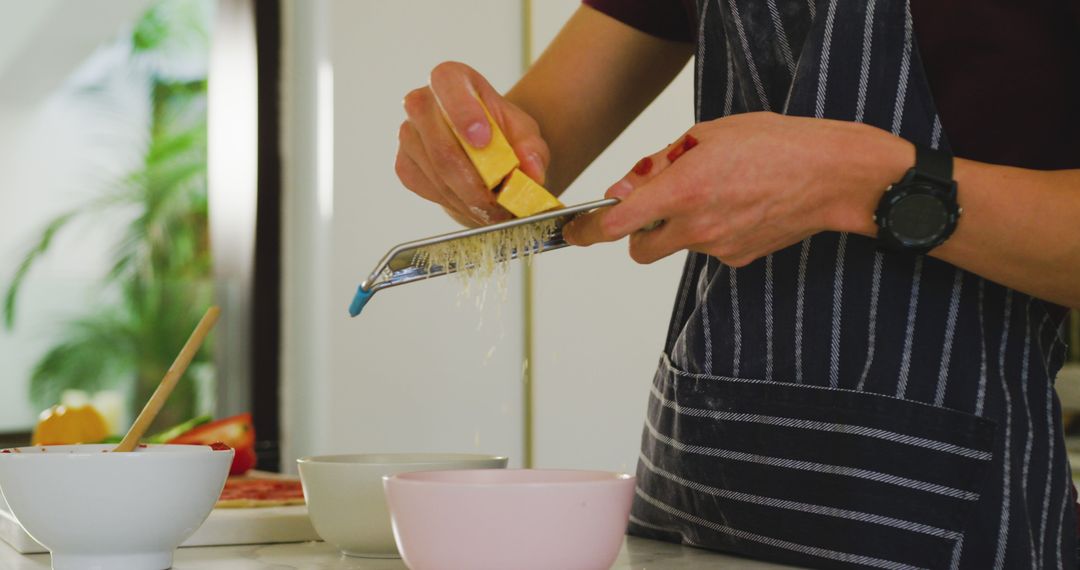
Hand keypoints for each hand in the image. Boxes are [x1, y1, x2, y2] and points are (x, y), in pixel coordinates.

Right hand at [396, 62, 550, 225]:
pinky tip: (474, 204)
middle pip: (439, 142)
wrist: (487, 155)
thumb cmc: (503, 135)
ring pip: (436, 172)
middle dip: (472, 180)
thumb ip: (532, 149)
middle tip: (498, 201)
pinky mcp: (404, 164)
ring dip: (468, 198)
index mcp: (453, 79)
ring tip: (496, 209)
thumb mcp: (526, 135)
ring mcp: (409, 134)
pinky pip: (428, 188)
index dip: (462, 111)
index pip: (447, 82)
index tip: (484, 140)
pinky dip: (455, 203)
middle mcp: (423, 102)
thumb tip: (532, 171)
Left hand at [562, 112, 910, 264]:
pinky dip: (711, 232)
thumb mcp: (706, 134)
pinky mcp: (738, 259)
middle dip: (636, 234)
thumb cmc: (773, 144)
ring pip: (677, 246)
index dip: (587, 232)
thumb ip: (658, 164)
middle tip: (654, 207)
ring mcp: (717, 248)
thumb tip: (623, 188)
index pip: (615, 225)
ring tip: (715, 194)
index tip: (574, 233)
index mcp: (681, 191)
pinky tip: (738, 207)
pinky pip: (709, 249)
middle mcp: (695, 227)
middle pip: (639, 250)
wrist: (831, 175)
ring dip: (678, 228)